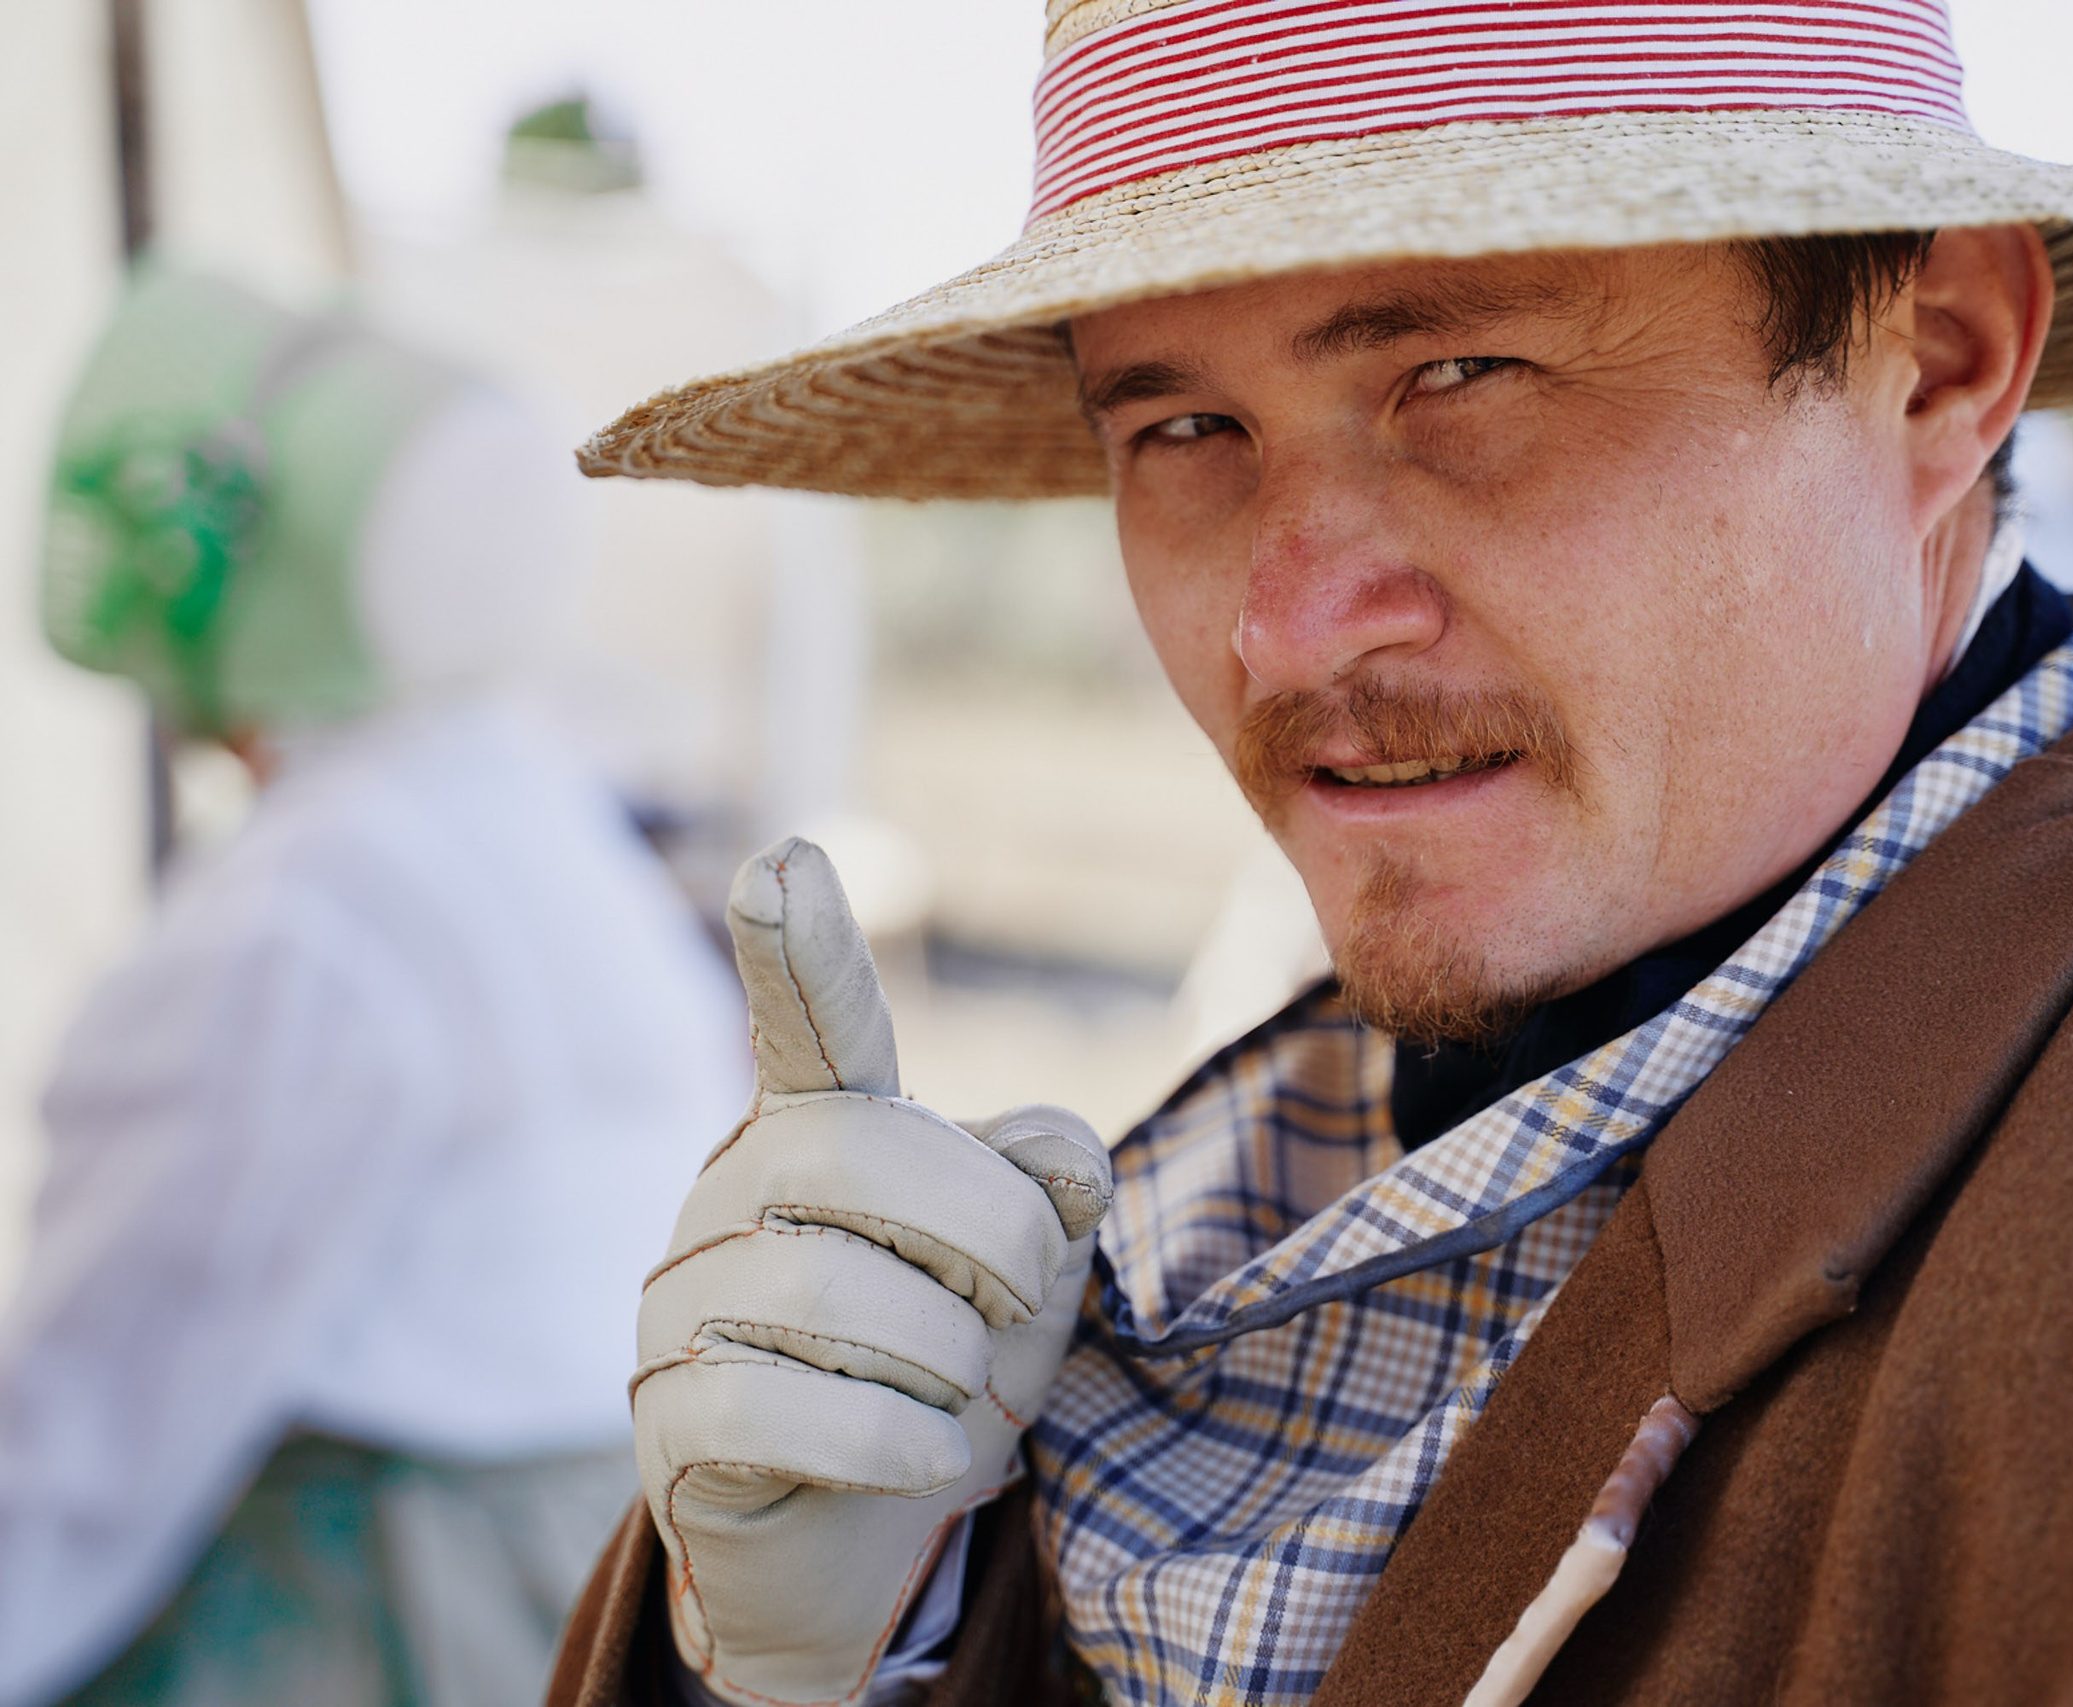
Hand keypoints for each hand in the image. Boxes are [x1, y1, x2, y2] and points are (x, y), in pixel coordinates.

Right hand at [632, 837, 1109, 1705]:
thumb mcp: (1032, 1264)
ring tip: (955, 1396)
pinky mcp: (667, 1419)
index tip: (783, 862)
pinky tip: (931, 1456)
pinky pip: (786, 1414)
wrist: (875, 1536)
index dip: (804, 947)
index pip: (812, 1020)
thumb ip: (1047, 1182)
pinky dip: (898, 1445)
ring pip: (834, 1299)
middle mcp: (734, 1189)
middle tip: (1012, 1306)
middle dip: (986, 1237)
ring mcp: (682, 1302)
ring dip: (947, 1363)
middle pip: (866, 1156)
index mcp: (824, 1125)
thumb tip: (1055, 1162)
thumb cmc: (953, 1357)